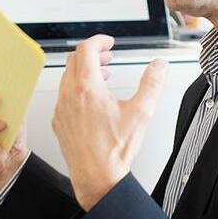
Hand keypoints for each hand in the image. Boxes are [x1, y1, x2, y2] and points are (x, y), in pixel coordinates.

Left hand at [52, 34, 168, 210]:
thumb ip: (152, 83)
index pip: (86, 49)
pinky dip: (76, 88)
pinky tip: (91, 100)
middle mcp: (69, 96)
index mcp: (87, 88)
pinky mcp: (58, 122)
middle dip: (92, 54)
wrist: (97, 178)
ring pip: (67, 77)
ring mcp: (61, 109)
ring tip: (102, 77)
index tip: (108, 42)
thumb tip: (159, 66)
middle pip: (74, 60)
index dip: (99, 41)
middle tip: (107, 56)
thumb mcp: (141, 112)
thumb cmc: (114, 150)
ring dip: (84, 71)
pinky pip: (63, 95)